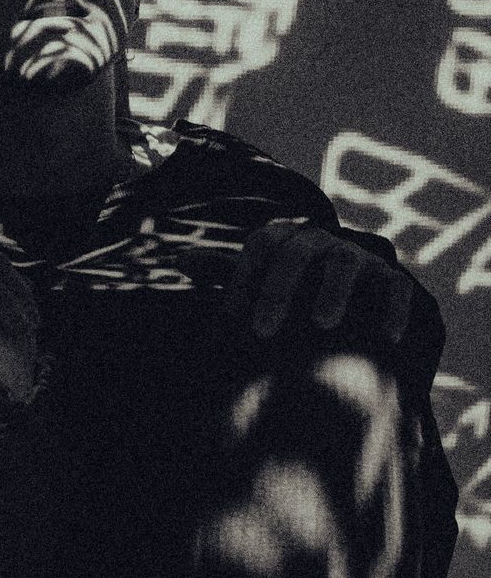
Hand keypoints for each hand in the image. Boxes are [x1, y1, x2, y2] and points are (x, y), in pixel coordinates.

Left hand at [224, 220, 412, 343]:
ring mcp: (357, 256)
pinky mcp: (390, 276)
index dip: (243, 277)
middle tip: (262, 332)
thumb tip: (181, 260)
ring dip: (334, 290)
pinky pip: (396, 285)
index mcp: (286, 239)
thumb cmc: (288, 289)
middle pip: (297, 253)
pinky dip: (393, 309)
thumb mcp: (258, 278)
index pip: (261, 244)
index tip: (230, 319)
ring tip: (322, 324)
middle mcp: (321, 241)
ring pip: (345, 261)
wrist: (344, 295)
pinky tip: (386, 338)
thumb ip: (223, 270)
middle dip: (278, 291)